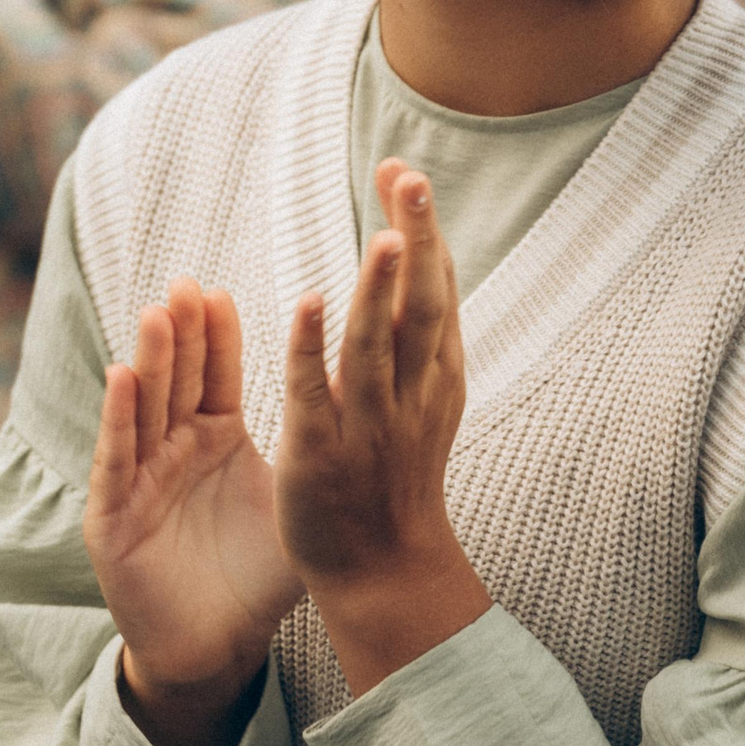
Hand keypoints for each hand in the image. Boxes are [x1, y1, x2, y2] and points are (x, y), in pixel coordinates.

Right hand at [86, 279, 301, 745]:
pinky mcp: (112, 513)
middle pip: (178, 378)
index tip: (220, 291)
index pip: (215, 375)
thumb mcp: (291, 508)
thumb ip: (316, 458)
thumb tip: (380, 413)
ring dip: (150, 360)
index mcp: (214, 437)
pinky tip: (120, 377)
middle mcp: (173, 446)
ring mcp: (140, 476)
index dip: (216, 336)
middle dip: (181, 333)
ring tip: (158, 314)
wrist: (214, 646)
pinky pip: (116, 458)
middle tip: (186, 285)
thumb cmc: (253, 579)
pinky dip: (117, 418)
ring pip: (144, 407)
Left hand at [276, 162, 488, 697]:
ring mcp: (369, 424)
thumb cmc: (397, 474)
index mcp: (436, 376)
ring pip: (376, 346)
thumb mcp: (424, 395)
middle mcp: (411, 394)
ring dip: (380, 289)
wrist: (385, 573)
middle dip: (418, 241)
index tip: (405, 172)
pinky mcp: (322, 452)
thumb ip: (418, 330)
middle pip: (421, 308)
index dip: (425, 232)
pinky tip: (308, 302)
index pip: (437, 291)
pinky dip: (313, 347)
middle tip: (410, 176)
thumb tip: (418, 250)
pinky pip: (317, 393)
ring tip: (386, 232)